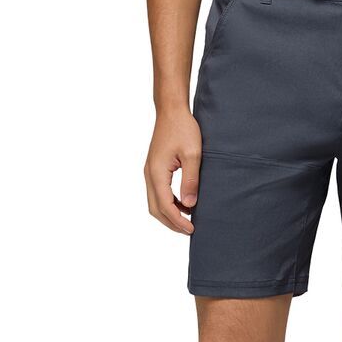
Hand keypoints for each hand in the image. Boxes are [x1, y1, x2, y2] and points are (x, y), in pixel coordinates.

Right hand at [143, 108, 201, 234]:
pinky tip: (184, 205)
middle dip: (171, 223)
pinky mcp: (154, 169)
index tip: (192, 229)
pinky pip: (158, 193)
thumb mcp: (192, 154)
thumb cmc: (183, 128)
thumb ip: (190, 180)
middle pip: (155, 209)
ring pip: (155, 202)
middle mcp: (149, 174)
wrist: (171, 111)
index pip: (165, 205)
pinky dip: (169, 203)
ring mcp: (150, 172)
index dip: (178, 221)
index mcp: (157, 173)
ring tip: (188, 220)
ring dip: (169, 214)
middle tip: (189, 230)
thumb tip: (189, 205)